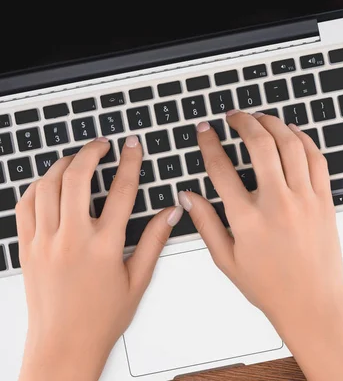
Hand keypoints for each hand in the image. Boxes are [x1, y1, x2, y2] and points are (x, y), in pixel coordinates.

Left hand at [16, 136, 182, 380]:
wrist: (63, 345)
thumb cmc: (101, 318)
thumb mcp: (138, 280)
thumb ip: (154, 241)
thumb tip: (170, 212)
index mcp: (104, 246)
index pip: (121, 191)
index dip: (129, 162)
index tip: (132, 146)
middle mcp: (72, 239)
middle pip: (77, 178)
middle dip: (91, 152)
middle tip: (102, 144)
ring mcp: (45, 242)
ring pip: (46, 187)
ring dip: (61, 165)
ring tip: (76, 158)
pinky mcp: (28, 249)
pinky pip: (25, 206)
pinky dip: (36, 187)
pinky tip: (47, 183)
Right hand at [179, 110, 342, 380]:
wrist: (311, 302)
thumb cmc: (270, 286)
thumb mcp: (227, 260)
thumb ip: (206, 224)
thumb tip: (188, 197)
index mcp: (247, 219)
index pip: (221, 168)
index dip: (209, 142)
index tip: (205, 130)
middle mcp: (276, 203)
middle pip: (259, 144)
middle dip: (243, 121)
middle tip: (234, 116)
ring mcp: (304, 199)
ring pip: (290, 145)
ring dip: (273, 124)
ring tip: (261, 118)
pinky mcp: (324, 201)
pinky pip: (317, 159)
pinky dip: (304, 139)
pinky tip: (293, 133)